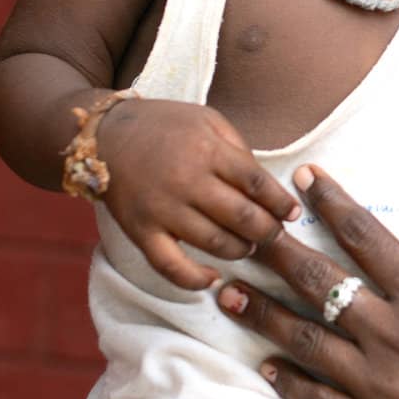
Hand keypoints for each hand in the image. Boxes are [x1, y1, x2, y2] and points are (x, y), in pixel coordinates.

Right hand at [98, 97, 298, 288]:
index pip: (256, 183)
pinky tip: (212, 279)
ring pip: (213, 242)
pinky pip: (169, 265)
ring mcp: (162, 209)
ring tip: (249, 247)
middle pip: (241, 216)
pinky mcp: (140, 231)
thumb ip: (238, 149)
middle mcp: (187, 181)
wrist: (104, 135)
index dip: (280, 202)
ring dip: (239, 250)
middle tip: (276, 235)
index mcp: (208, 150)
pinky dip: (193, 279)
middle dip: (267, 231)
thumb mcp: (208, 120)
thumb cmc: (165, 125)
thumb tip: (265, 185)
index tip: (293, 213)